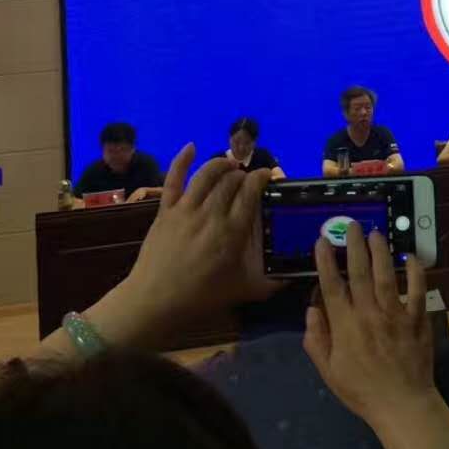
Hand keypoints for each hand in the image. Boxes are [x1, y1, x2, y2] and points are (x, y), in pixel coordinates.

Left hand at [113, 145, 278, 342]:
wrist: (154, 302)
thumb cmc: (201, 298)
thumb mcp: (243, 291)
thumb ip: (272, 282)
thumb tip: (294, 275)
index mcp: (233, 230)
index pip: (252, 191)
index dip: (262, 178)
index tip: (269, 176)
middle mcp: (211, 213)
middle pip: (231, 180)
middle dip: (244, 174)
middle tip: (249, 179)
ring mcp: (186, 209)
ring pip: (207, 174)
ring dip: (221, 164)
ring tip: (230, 164)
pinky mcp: (165, 210)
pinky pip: (173, 179)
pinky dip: (181, 160)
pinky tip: (191, 146)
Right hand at [304, 224, 432, 431]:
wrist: (402, 404)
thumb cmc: (362, 390)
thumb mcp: (329, 371)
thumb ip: (316, 340)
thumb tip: (310, 310)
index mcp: (345, 325)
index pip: (332, 286)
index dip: (325, 261)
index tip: (322, 241)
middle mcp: (369, 313)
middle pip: (359, 272)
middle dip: (354, 245)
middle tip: (352, 225)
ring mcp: (396, 313)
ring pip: (386, 274)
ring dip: (380, 251)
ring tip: (376, 233)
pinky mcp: (418, 318)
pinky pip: (418, 289)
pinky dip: (416, 271)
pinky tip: (411, 257)